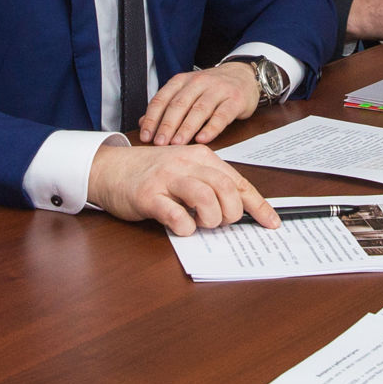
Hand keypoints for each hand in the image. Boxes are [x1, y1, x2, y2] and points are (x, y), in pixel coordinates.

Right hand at [87, 142, 278, 236]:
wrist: (110, 169)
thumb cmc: (151, 173)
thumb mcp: (186, 170)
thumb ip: (210, 183)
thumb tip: (240, 209)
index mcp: (201, 156)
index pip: (239, 181)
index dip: (258, 205)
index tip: (272, 223)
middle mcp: (186, 163)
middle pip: (226, 189)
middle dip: (231, 213)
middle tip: (221, 222)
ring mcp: (167, 178)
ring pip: (206, 198)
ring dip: (211, 219)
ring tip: (202, 223)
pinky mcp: (148, 195)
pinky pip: (176, 215)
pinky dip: (185, 227)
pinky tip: (182, 227)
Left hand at [139, 62, 260, 144]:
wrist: (243, 75)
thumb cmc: (211, 89)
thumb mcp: (187, 92)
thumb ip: (166, 107)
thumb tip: (143, 124)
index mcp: (182, 81)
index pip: (162, 99)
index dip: (152, 118)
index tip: (146, 136)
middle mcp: (198, 82)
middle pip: (179, 105)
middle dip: (168, 125)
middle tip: (160, 143)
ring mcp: (218, 90)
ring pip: (199, 110)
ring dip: (186, 128)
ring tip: (177, 144)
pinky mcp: (235, 100)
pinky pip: (221, 115)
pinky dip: (211, 128)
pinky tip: (202, 139)